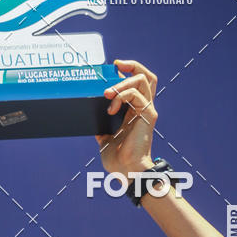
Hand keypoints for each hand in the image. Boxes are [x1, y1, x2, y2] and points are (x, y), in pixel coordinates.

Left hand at [95, 60, 157, 177]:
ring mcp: (146, 110)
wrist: (126, 171)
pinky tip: (111, 107)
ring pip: (143, 80)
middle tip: (116, 65)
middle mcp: (143, 107)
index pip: (137, 83)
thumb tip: (89, 120)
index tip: (111, 70)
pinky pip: (136, 95)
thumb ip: (101, 126)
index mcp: (135, 111)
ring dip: (122, 82)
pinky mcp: (147, 115)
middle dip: (132, 65)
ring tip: (108, 93)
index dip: (126, 72)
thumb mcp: (104, 138)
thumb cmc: (117, 158)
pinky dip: (122, 96)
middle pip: (147, 76)